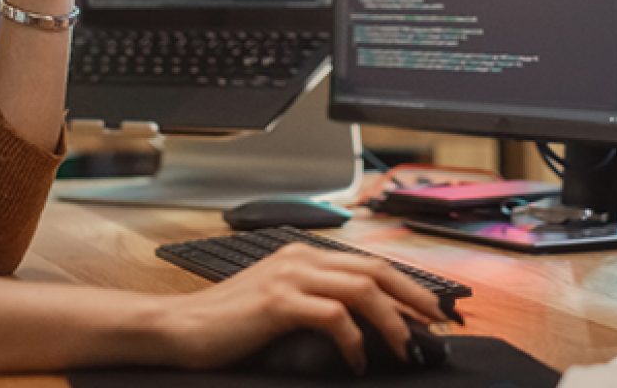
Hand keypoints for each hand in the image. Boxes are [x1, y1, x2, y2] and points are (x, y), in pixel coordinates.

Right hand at [158, 245, 446, 372]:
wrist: (178, 329)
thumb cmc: (227, 325)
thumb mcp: (278, 304)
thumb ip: (316, 303)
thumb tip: (365, 326)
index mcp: (302, 255)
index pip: (368, 263)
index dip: (406, 285)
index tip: (431, 311)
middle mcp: (300, 258)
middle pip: (376, 269)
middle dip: (414, 296)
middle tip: (438, 324)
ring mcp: (289, 276)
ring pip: (362, 289)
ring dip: (392, 321)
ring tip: (406, 347)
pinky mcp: (278, 302)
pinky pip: (334, 316)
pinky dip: (354, 340)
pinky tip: (357, 361)